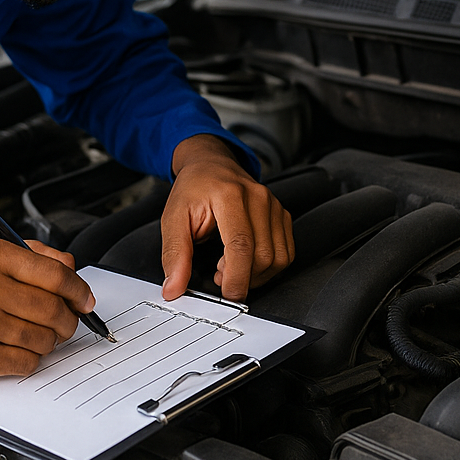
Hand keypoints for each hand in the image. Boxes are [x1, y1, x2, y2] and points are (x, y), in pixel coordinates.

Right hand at [0, 238, 95, 379]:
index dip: (78, 290)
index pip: (55, 275)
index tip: (84, 299)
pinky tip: (16, 347)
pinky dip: (30, 358)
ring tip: (33, 333)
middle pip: (53, 309)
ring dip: (48, 340)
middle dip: (67, 319)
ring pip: (44, 338)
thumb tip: (72, 270)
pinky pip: (27, 362)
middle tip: (64, 320)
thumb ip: (33, 256)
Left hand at [161, 135, 294, 302]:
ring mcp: (274, 205)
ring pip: (278, 258)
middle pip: (263, 255)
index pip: (240, 244)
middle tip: (219, 274)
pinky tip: (247, 261)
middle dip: (243, 277)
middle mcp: (258, 197)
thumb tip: (173, 288)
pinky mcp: (282, 215)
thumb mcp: (173, 218)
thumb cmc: (193, 190)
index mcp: (229, 195)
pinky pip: (286, 253)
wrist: (211, 164)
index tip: (227, 295)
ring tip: (231, 266)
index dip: (236, 277)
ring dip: (256, 274)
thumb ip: (174, 254)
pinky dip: (268, 267)